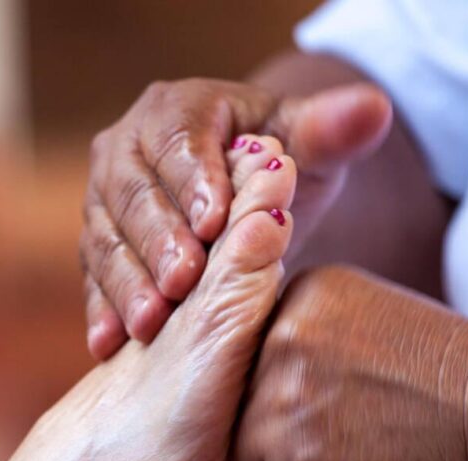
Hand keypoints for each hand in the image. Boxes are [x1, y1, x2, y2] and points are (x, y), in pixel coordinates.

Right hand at [80, 76, 391, 359]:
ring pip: (105, 238)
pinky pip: (92, 277)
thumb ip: (335, 130)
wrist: (246, 200)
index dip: (194, 182)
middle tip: (181, 283)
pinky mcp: (98, 245)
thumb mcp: (311, 148)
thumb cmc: (283, 168)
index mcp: (174, 111)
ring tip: (148, 323)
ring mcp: (104, 200)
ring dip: (125, 283)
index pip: (178, 142)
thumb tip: (374, 109)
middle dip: (156, 240)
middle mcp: (125, 149)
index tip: (215, 224)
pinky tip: (108, 345)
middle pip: (132, 193)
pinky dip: (101, 310)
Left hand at [228, 267, 467, 460]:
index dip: (280, 398)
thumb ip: (314, 338)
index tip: (329, 416)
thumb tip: (262, 382)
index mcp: (301, 298)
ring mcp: (281, 411)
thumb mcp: (379, 321)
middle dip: (276, 442)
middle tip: (334, 458)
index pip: (250, 359)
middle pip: (238, 410)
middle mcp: (279, 345)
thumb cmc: (467, 383)